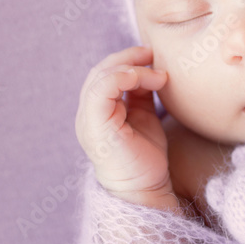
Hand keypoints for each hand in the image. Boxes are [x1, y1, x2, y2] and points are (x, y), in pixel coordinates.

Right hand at [75, 45, 176, 209]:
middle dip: (128, 57)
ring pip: (100, 76)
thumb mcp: (144, 116)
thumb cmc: (145, 157)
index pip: (105, 74)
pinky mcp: (95, 126)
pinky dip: (123, 77)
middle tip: (153, 54)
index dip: (127, 59)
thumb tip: (152, 68)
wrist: (145, 189)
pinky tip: (145, 78)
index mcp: (97, 111)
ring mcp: (88, 120)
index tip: (153, 56)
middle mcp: (88, 114)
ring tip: (157, 73)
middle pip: (100, 70)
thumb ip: (141, 93)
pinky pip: (102, 90)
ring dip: (131, 67)